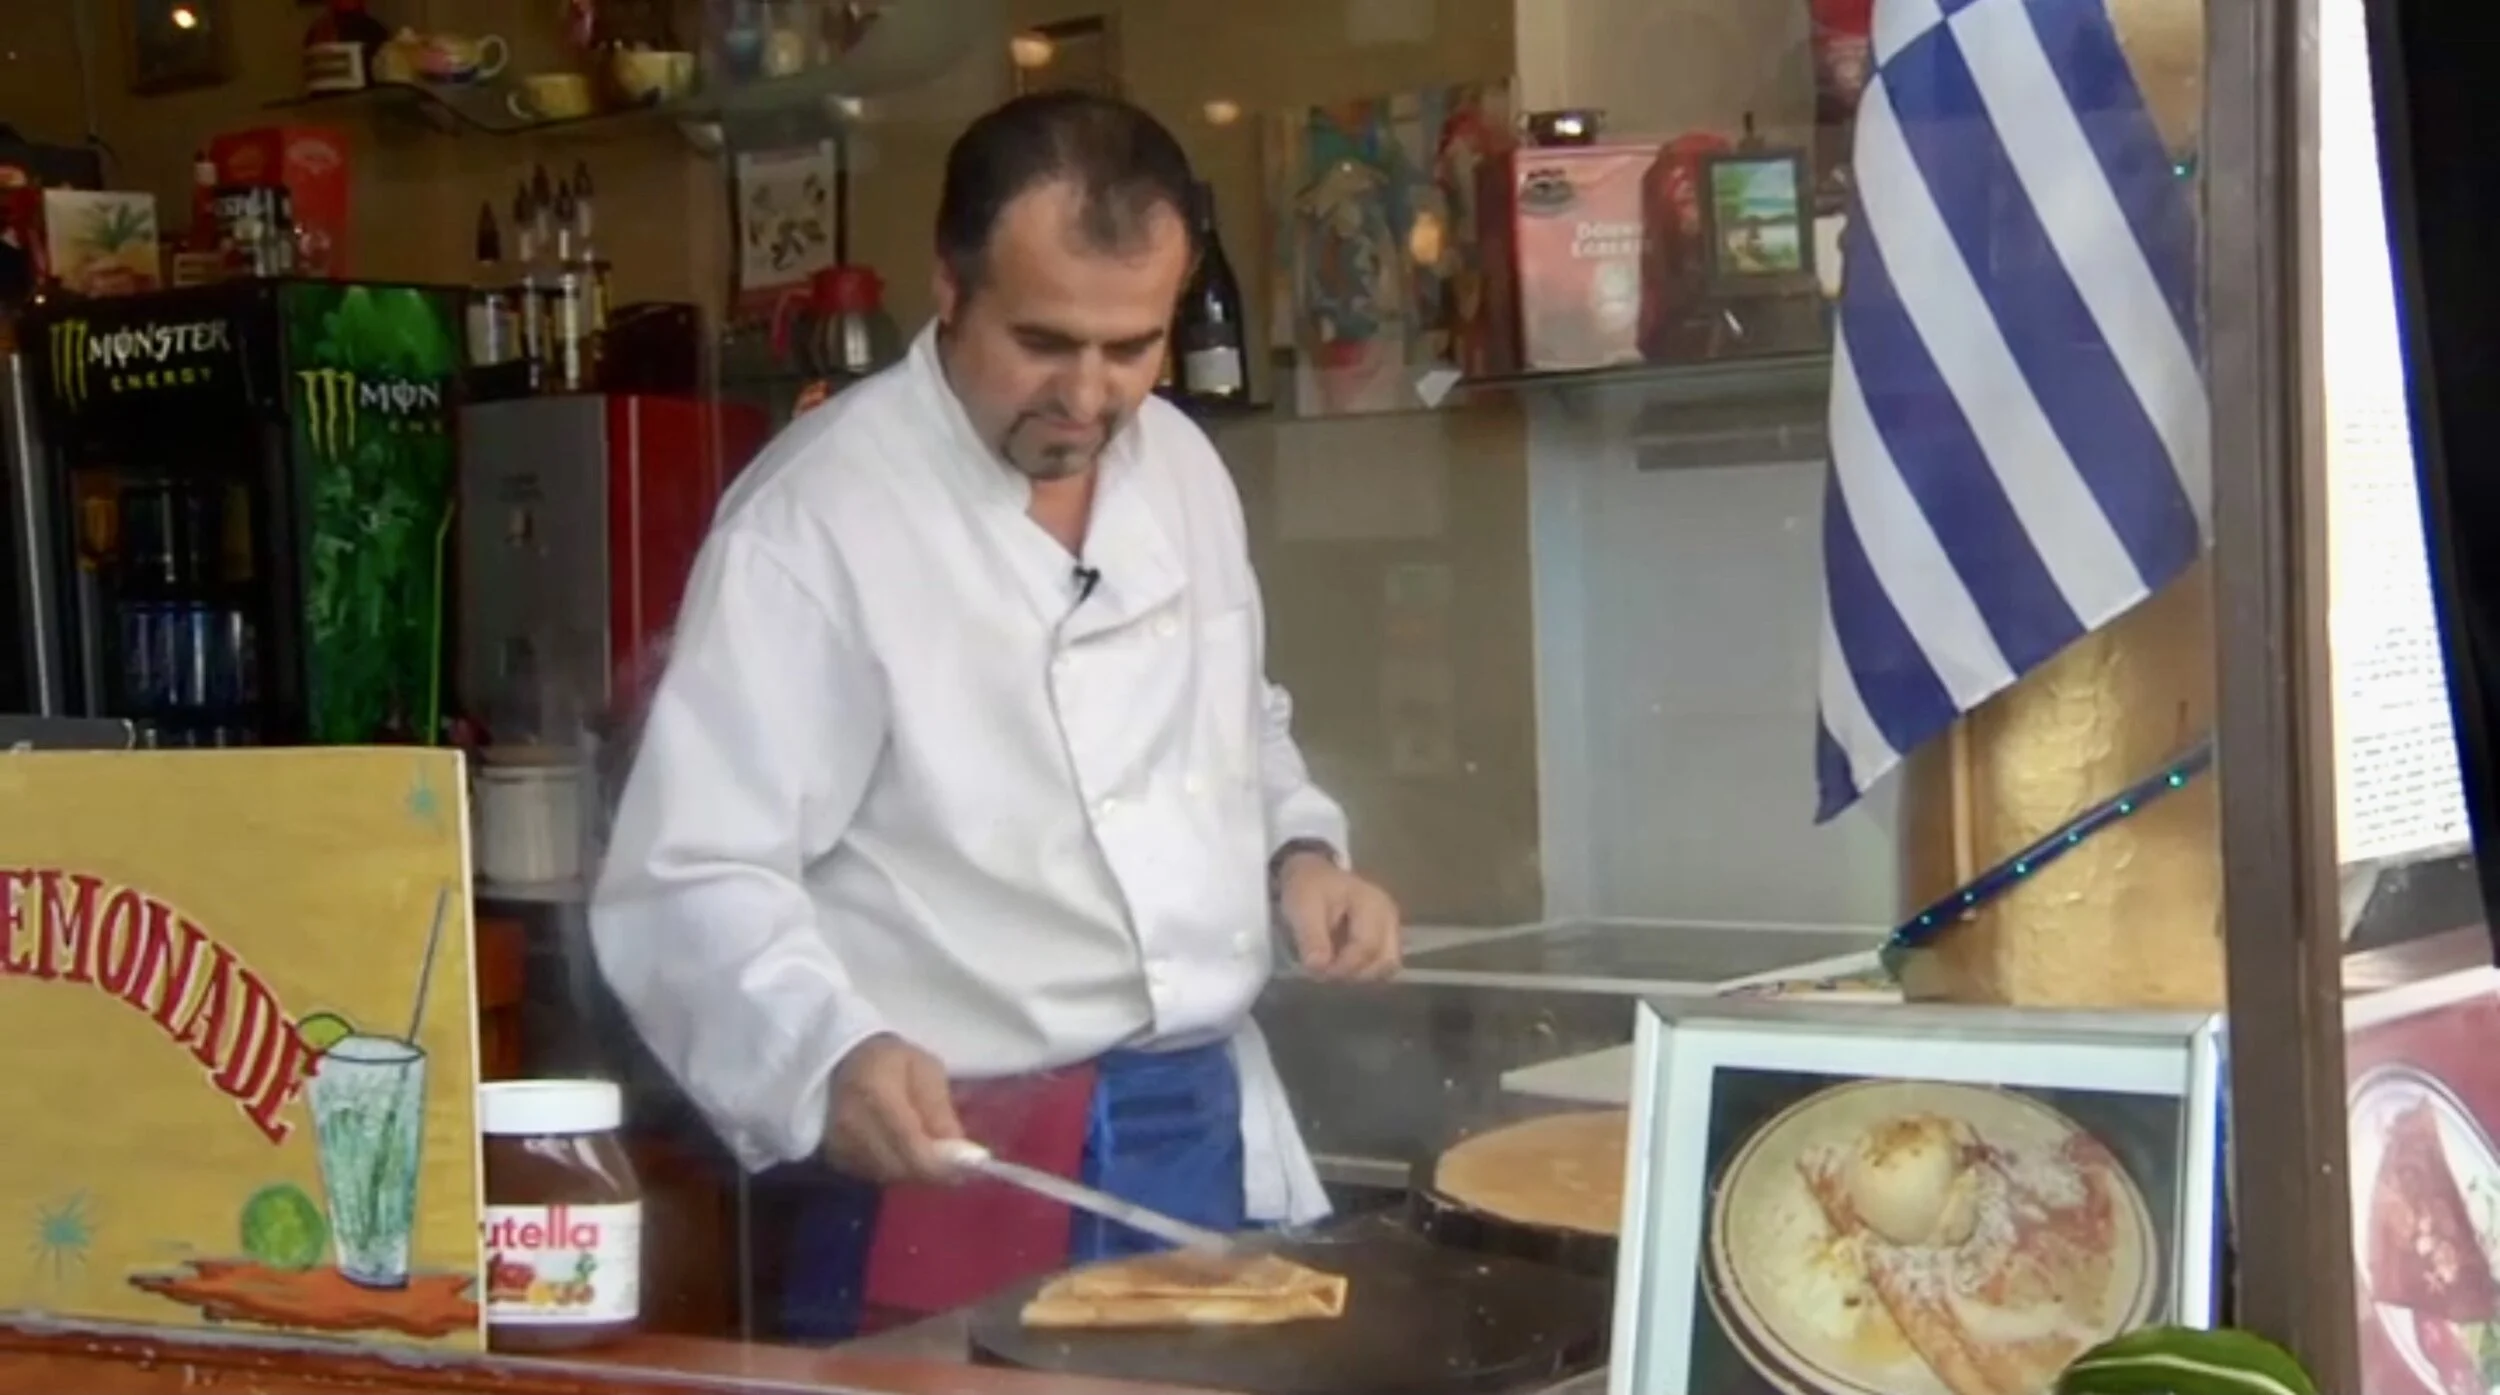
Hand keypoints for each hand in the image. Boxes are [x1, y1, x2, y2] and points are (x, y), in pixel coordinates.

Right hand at [823, 1034, 966, 1184]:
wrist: (842, 1062)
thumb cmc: (891, 1061)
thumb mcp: (925, 1069)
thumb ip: (939, 1108)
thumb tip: (961, 1151)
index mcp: (875, 1093)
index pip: (909, 1142)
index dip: (939, 1164)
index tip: (965, 1171)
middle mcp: (851, 1124)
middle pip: (899, 1167)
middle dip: (930, 1172)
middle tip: (954, 1168)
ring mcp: (838, 1144)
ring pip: (888, 1176)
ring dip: (914, 1173)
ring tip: (929, 1155)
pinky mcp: (835, 1158)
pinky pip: (874, 1177)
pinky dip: (895, 1172)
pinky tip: (905, 1155)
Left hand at [1276, 853, 1402, 981]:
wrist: (1313, 874)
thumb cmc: (1309, 888)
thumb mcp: (1302, 907)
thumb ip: (1311, 936)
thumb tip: (1318, 967)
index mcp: (1372, 904)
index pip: (1367, 946)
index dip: (1343, 966)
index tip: (1317, 969)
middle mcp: (1389, 916)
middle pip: (1386, 960)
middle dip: (1354, 972)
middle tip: (1326, 971)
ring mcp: (1391, 926)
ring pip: (1388, 966)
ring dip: (1361, 974)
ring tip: (1334, 967)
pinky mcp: (1387, 937)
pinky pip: (1383, 964)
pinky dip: (1365, 970)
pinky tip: (1344, 965)